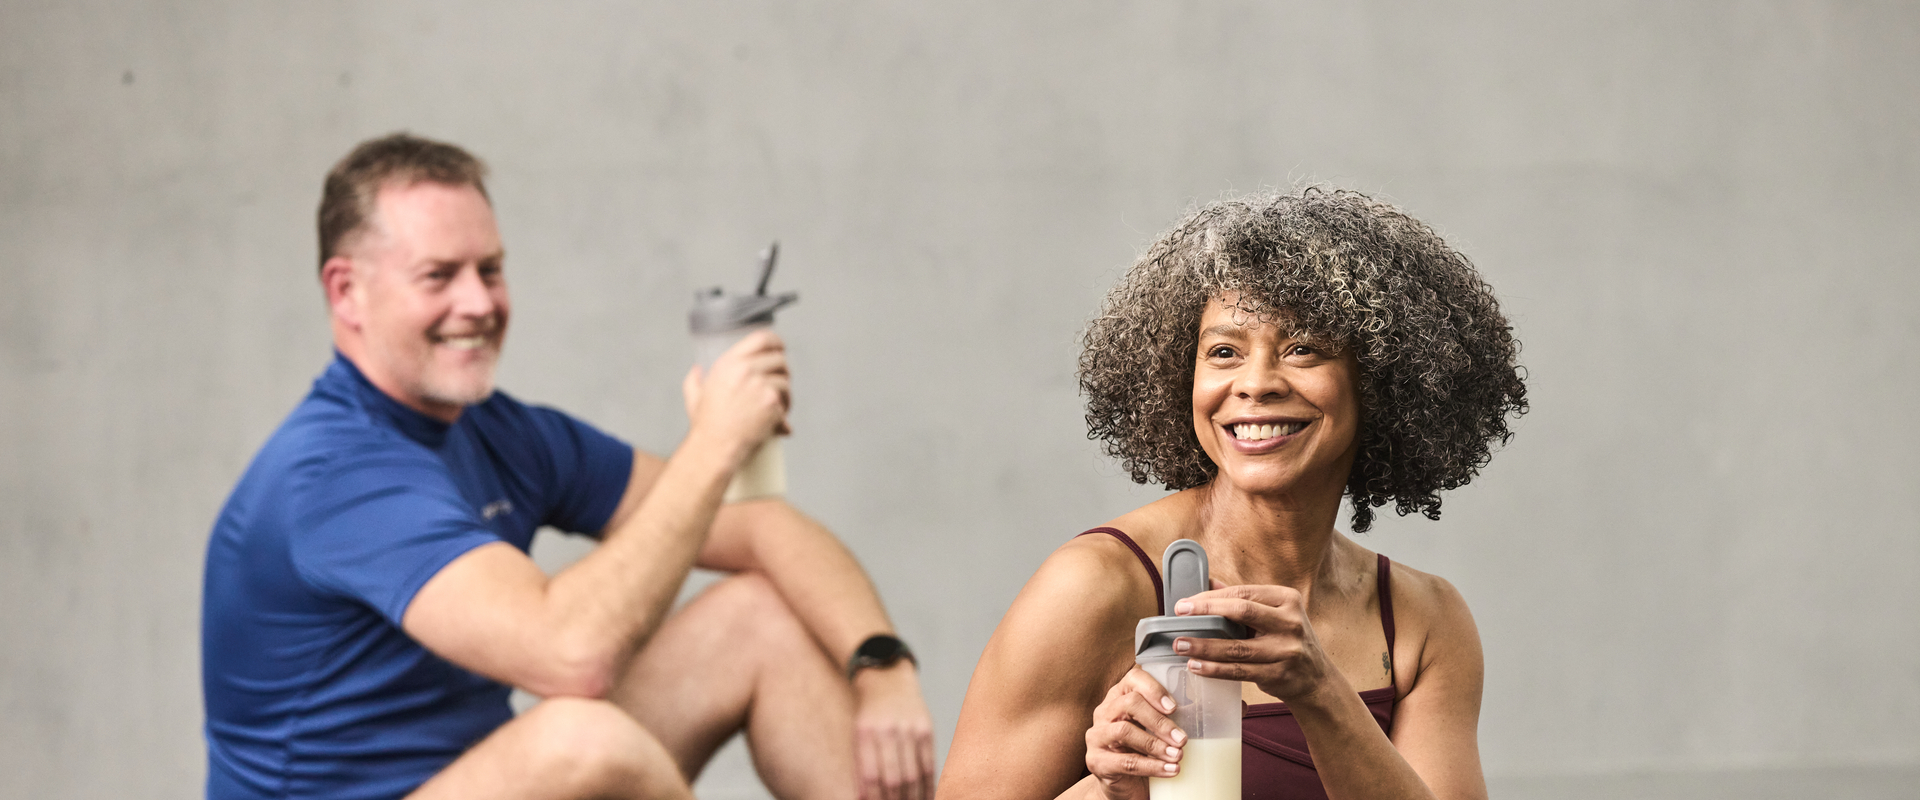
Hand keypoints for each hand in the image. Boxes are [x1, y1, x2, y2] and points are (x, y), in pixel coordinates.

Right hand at [682, 329, 790, 462]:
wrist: (715, 446)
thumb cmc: (705, 425)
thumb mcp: (695, 397)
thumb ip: (694, 380)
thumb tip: (696, 370)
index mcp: (729, 363)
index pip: (761, 338)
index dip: (775, 341)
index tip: (780, 348)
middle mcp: (746, 370)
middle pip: (779, 359)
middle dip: (783, 371)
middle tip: (780, 383)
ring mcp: (761, 385)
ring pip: (785, 381)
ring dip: (785, 393)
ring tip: (778, 405)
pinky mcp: (772, 402)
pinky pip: (787, 401)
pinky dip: (785, 411)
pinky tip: (780, 420)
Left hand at [850, 663, 935, 799]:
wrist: (887, 678)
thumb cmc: (869, 714)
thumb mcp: (858, 734)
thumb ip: (862, 765)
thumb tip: (866, 798)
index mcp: (865, 732)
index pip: (870, 775)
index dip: (874, 798)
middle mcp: (888, 730)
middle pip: (893, 778)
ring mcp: (909, 728)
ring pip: (913, 774)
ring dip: (911, 798)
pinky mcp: (926, 729)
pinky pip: (928, 764)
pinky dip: (927, 785)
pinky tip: (926, 797)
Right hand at [1084, 666, 1185, 799]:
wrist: (1123, 785)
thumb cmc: (1141, 751)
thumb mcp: (1152, 729)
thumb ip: (1166, 716)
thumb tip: (1199, 709)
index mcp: (1119, 696)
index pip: (1133, 679)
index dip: (1154, 689)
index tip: (1174, 707)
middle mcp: (1104, 712)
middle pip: (1129, 704)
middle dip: (1159, 721)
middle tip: (1181, 738)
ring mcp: (1096, 736)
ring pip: (1124, 732)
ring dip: (1155, 744)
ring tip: (1177, 755)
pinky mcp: (1096, 761)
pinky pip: (1125, 762)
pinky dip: (1151, 766)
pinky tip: (1169, 770)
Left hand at [1173, 584, 1335, 703]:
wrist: (1316, 679)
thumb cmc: (1287, 640)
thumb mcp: (1274, 614)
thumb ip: (1243, 599)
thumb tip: (1208, 582)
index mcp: (1287, 599)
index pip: (1244, 593)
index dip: (1211, 597)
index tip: (1185, 603)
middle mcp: (1290, 622)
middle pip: (1242, 612)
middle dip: (1206, 612)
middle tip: (1179, 616)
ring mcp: (1286, 651)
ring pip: (1237, 647)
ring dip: (1204, 646)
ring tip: (1180, 645)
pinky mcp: (1279, 675)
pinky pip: (1239, 671)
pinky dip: (1215, 669)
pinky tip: (1196, 665)